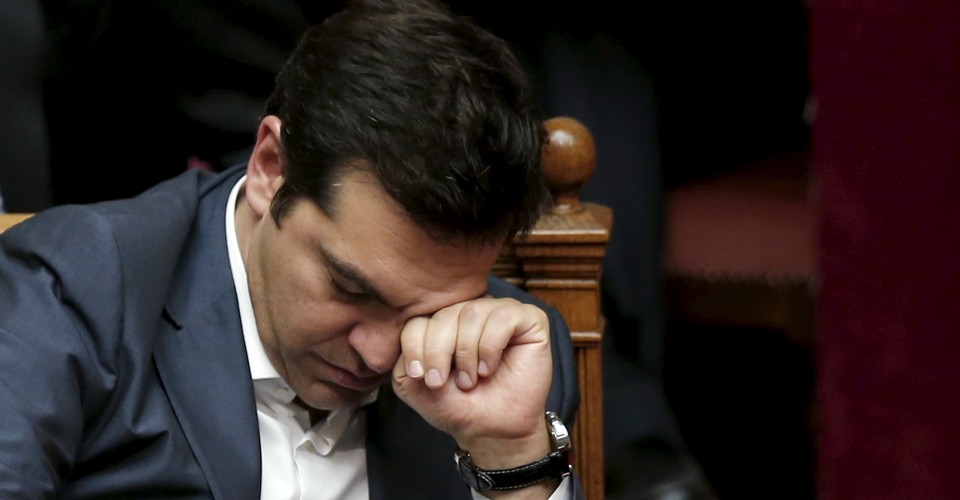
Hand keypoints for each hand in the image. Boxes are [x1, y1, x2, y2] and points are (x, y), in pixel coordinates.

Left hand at [392, 297, 553, 467]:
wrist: (492, 430)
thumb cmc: (458, 405)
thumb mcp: (415, 385)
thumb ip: (405, 355)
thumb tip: (412, 333)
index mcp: (444, 321)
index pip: (420, 318)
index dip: (417, 349)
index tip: (424, 378)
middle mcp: (472, 311)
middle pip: (444, 314)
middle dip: (440, 353)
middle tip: (447, 382)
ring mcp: (501, 312)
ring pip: (473, 312)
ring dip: (467, 353)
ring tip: (471, 378)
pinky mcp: (530, 320)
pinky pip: (503, 317)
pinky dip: (490, 346)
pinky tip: (489, 367)